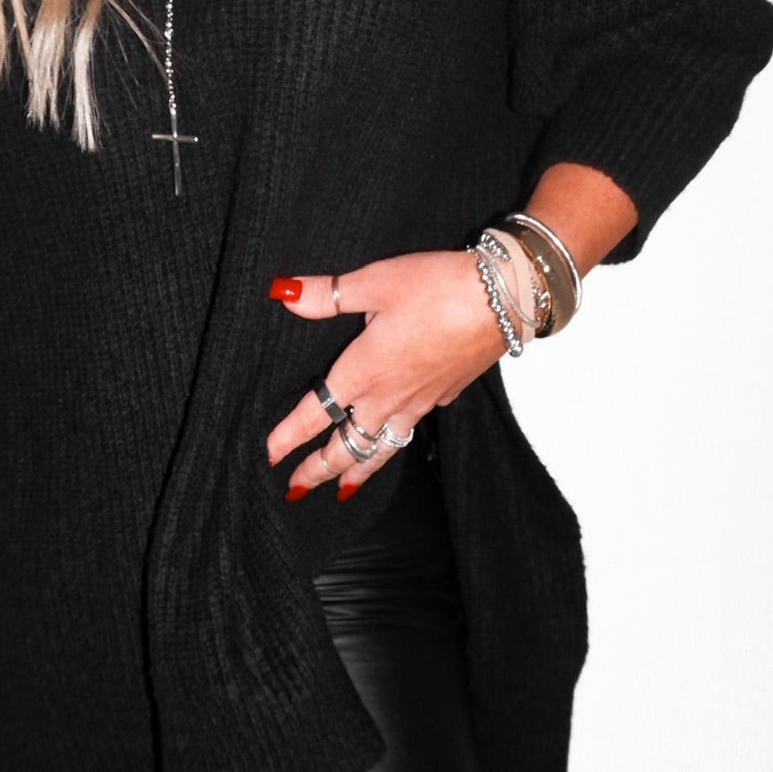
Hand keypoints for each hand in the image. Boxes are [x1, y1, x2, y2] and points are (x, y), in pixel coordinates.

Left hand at [264, 249, 508, 498]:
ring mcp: (419, 401)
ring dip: (356, 471)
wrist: (503, 300)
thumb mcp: (374, 281)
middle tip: (295, 488)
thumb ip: (327, 294)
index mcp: (363, 372)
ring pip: (380, 449)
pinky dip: (394, 445)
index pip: (314, 415)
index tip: (269, 456)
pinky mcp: (444, 395)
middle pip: (346, 447)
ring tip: (341, 490)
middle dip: (317, 470)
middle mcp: (388, 396)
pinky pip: (411, 431)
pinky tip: (393, 438)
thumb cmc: (439, 288)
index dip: (288, 438)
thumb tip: (284, 293)